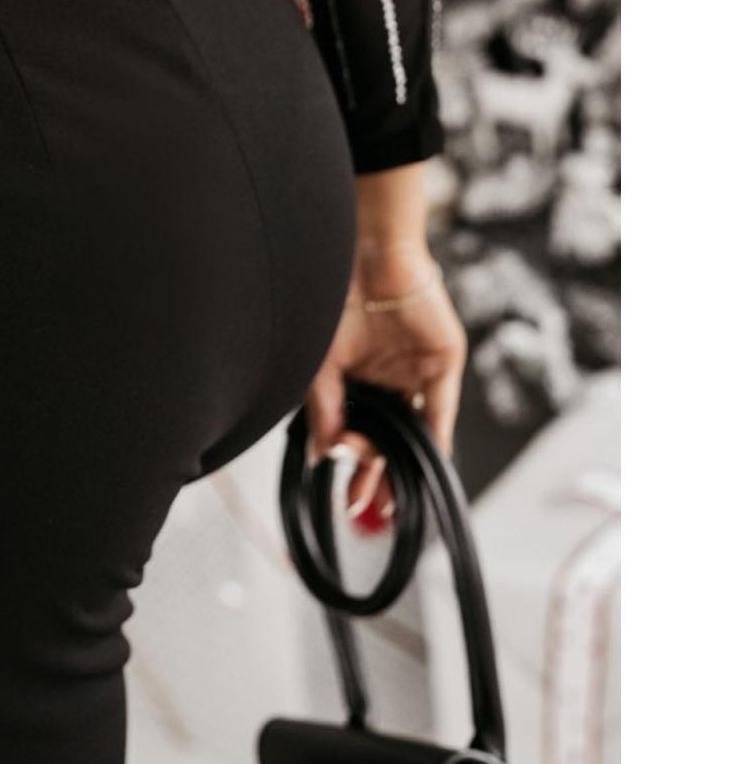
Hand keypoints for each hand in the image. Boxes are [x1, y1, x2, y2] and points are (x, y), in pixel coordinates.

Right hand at [304, 240, 467, 529]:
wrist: (367, 256)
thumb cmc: (333, 297)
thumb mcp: (321, 363)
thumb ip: (323, 410)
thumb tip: (324, 455)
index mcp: (357, 375)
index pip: (357, 429)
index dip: (350, 462)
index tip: (342, 491)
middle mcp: (387, 376)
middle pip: (387, 437)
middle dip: (377, 475)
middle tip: (366, 507)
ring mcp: (416, 371)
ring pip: (413, 430)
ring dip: (404, 467)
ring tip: (392, 501)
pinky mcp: (443, 363)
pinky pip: (440, 409)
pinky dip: (434, 440)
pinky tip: (425, 467)